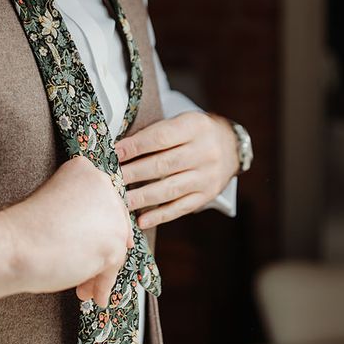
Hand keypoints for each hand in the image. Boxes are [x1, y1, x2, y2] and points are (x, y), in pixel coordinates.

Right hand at [0, 156, 132, 308]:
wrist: (12, 247)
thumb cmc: (22, 232)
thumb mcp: (54, 208)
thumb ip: (80, 216)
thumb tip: (103, 241)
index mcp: (84, 170)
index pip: (101, 202)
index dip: (95, 228)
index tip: (86, 244)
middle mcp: (102, 185)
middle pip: (112, 225)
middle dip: (100, 252)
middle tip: (86, 272)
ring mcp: (111, 214)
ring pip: (113, 249)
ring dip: (98, 271)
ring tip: (83, 288)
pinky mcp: (114, 242)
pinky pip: (112, 268)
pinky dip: (102, 284)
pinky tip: (92, 296)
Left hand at [115, 110, 238, 228]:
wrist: (231, 146)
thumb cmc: (194, 134)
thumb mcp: (181, 122)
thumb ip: (156, 133)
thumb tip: (119, 150)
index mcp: (195, 127)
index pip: (161, 137)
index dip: (135, 146)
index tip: (114, 153)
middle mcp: (204, 152)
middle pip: (163, 165)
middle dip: (133, 173)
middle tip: (112, 180)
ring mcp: (206, 176)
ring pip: (169, 189)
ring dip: (141, 197)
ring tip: (120, 201)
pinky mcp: (206, 195)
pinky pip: (180, 208)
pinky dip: (159, 215)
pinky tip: (141, 220)